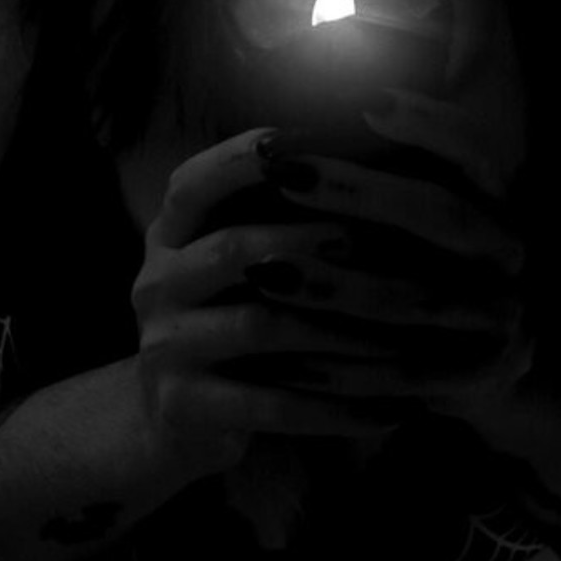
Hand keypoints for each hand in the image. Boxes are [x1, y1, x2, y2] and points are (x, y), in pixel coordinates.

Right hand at [131, 127, 405, 485]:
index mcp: (170, 235)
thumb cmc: (229, 315)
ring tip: (403, 327)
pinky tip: (390, 411)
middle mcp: (157, 284)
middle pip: (230, 249)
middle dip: (305, 237)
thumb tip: (368, 152)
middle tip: (372, 233)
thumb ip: (277, 211)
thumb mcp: (233, 259)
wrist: (170, 419)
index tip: (299, 141)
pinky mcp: (184, 407)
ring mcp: (166, 348)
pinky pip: (270, 406)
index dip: (239, 159)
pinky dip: (335, 408)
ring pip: (258, 327)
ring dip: (337, 324)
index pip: (192, 183)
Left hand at [246, 90, 533, 444]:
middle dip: (360, 189)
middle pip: (442, 215)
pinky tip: (277, 359)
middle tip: (283, 169)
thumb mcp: (413, 214)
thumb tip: (319, 99)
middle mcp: (507, 254)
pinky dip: (337, 367)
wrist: (479, 374)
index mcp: (498, 203)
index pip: (473, 151)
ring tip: (261, 269)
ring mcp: (498, 320)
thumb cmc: (422, 270)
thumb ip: (379, 167)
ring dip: (333, 285)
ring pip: (412, 298)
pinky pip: (399, 374)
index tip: (365, 99)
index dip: (426, 123)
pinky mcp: (475, 380)